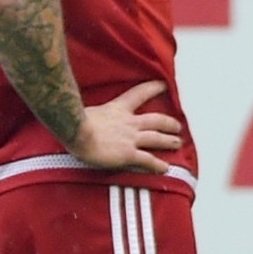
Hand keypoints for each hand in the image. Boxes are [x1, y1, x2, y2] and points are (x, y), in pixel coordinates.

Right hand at [68, 79, 182, 173]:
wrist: (76, 132)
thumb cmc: (74, 122)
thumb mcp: (86, 111)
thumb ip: (93, 114)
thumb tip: (80, 114)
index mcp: (117, 109)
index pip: (139, 94)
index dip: (153, 88)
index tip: (163, 85)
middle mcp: (129, 123)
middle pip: (156, 120)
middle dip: (169, 122)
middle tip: (177, 125)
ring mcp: (130, 139)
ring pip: (156, 138)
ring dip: (169, 141)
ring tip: (177, 142)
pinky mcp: (129, 154)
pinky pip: (148, 160)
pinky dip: (158, 165)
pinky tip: (165, 168)